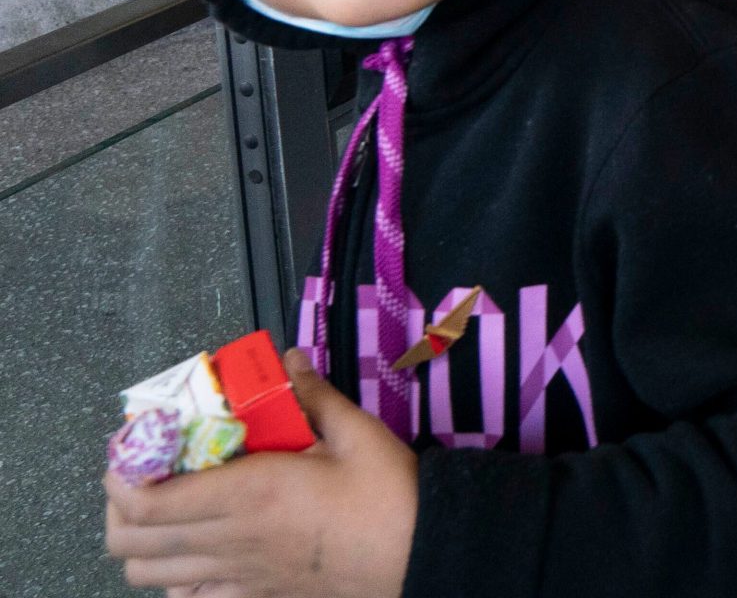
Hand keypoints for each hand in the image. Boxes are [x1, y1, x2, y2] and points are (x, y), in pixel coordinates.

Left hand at [105, 348, 415, 597]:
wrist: (420, 552)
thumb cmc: (388, 494)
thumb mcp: (355, 433)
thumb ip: (313, 396)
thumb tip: (289, 360)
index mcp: (249, 494)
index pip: (146, 501)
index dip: (120, 477)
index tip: (130, 448)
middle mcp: (230, 539)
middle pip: (131, 541)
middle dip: (118, 506)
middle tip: (141, 473)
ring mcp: (237, 576)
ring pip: (149, 574)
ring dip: (141, 542)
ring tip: (163, 511)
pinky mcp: (254, 597)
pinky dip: (175, 578)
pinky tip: (196, 552)